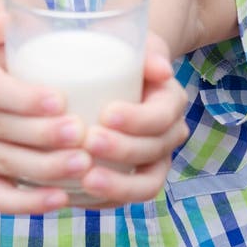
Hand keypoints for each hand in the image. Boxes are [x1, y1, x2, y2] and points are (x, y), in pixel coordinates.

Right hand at [0, 3, 93, 214]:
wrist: (11, 78)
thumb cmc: (26, 51)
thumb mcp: (18, 28)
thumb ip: (6, 18)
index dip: (22, 98)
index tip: (62, 101)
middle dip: (41, 136)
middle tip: (81, 135)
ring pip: (1, 164)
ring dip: (43, 169)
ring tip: (83, 165)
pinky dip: (28, 203)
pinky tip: (61, 199)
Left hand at [77, 32, 188, 206]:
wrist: (117, 74)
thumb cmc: (123, 57)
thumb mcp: (137, 45)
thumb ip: (149, 51)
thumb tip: (161, 68)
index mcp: (171, 104)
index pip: (161, 118)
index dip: (138, 120)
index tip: (106, 113)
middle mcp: (169, 136)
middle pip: (152, 152)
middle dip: (122, 151)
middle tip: (88, 142)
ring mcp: (153, 162)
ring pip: (144, 185)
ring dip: (116, 186)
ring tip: (84, 179)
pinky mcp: (132, 180)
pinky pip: (122, 199)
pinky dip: (101, 201)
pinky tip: (74, 196)